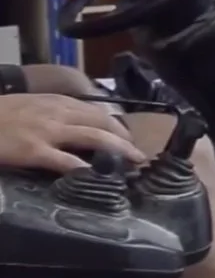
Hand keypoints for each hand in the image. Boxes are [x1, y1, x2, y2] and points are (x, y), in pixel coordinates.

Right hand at [0, 94, 145, 173]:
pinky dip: (85, 167)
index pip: (97, 111)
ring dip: (118, 150)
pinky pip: (66, 160)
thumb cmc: (0, 115)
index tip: (127, 138)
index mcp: (57, 102)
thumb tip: (74, 128)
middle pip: (103, 123)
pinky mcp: (34, 150)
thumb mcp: (31, 106)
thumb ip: (54, 114)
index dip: (116, 126)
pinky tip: (97, 175)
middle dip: (124, 139)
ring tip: (133, 162)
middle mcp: (58, 113)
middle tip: (138, 154)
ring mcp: (47, 131)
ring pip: (94, 137)